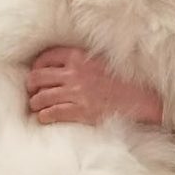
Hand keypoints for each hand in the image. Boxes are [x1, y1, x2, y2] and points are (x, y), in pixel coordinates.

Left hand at [26, 46, 163, 126]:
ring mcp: (76, 94)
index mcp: (80, 57)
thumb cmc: (126, 82)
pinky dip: (44, 116)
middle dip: (32, 85)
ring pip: (41, 97)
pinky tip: (44, 118)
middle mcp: (74, 74)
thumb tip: (67, 66)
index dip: (37, 66)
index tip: (36, 72)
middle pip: (38, 77)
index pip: (47, 57)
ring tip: (37, 106)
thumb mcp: (103, 62)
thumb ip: (84, 61)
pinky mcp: (80, 112)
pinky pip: (52, 114)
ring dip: (36, 103)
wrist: (142, 100)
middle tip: (33, 91)